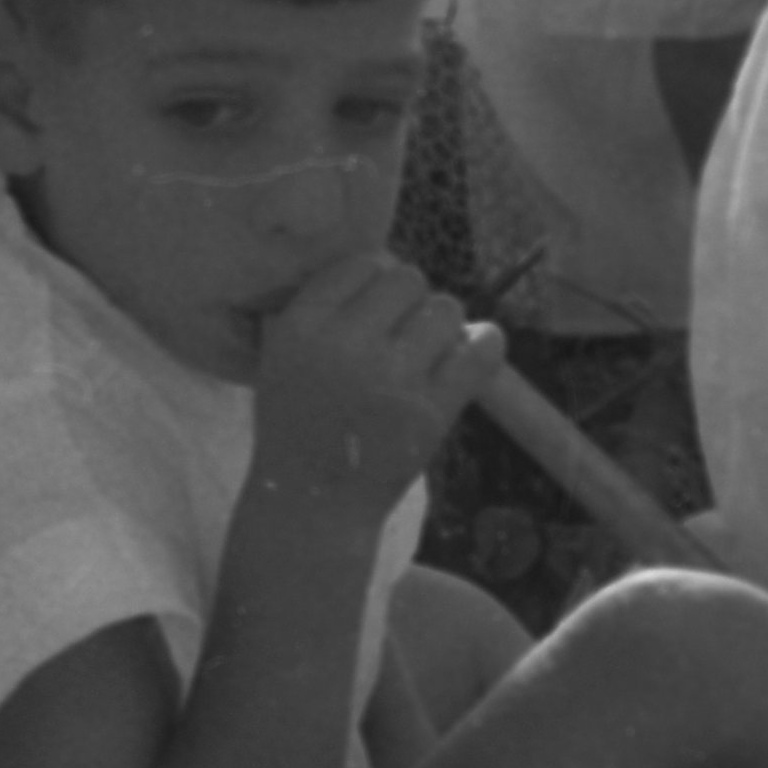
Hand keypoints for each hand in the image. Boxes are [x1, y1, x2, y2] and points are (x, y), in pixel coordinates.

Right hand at [249, 245, 501, 492]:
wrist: (314, 504)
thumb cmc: (299, 427)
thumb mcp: (282, 359)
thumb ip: (323, 311)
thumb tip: (387, 266)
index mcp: (301, 326)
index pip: (362, 263)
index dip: (376, 283)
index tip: (376, 311)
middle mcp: (346, 343)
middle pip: (408, 278)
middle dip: (411, 304)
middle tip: (403, 337)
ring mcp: (392, 376)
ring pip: (446, 308)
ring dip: (443, 327)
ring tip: (429, 355)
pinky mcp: (432, 408)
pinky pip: (480, 350)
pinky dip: (485, 345)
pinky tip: (474, 352)